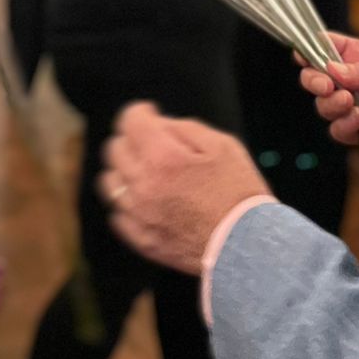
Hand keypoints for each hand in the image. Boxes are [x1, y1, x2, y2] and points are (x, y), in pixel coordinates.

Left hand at [98, 102, 270, 273]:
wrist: (248, 245)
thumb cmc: (238, 192)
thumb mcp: (221, 144)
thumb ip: (183, 127)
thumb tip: (157, 124)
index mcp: (162, 158)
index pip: (130, 121)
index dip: (141, 112)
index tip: (151, 114)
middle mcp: (143, 186)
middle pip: (115, 149)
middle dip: (132, 138)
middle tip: (152, 142)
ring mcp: (139, 216)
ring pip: (110, 182)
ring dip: (124, 170)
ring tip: (147, 172)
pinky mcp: (141, 240)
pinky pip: (117, 214)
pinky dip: (127, 203)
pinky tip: (146, 200)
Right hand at [300, 32, 358, 143]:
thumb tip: (331, 70)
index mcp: (357, 55)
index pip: (324, 46)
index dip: (309, 49)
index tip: (304, 57)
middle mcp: (350, 80)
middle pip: (315, 78)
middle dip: (314, 81)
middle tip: (326, 86)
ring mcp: (353, 106)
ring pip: (323, 106)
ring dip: (329, 104)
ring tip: (348, 101)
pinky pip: (339, 131)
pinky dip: (343, 126)